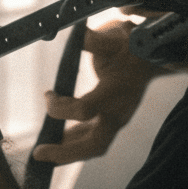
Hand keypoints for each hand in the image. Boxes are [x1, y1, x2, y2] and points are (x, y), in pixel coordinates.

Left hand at [30, 19, 168, 164]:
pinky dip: (73, 142)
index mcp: (116, 92)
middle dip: (65, 153)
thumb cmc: (129, 48)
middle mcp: (118, 112)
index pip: (85, 110)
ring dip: (67, 152)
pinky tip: (57, 140)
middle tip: (38, 153)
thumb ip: (96, 40)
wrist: (149, 59)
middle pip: (95, 145)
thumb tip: (81, 35)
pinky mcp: (112, 122)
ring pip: (94, 147)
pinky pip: (92, 139)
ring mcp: (116, 120)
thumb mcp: (114, 39)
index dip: (61, 108)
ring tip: (42, 151)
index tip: (48, 95)